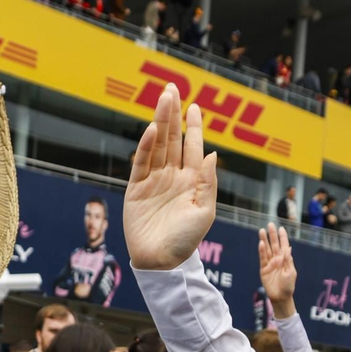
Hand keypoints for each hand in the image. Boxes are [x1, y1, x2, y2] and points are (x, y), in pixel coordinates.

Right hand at [124, 85, 217, 269]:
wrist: (161, 262)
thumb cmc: (186, 241)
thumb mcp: (205, 212)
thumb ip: (208, 182)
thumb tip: (214, 153)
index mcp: (191, 182)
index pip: (193, 148)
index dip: (194, 127)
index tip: (194, 106)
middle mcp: (172, 177)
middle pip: (173, 140)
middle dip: (173, 115)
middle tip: (173, 89)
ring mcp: (153, 181)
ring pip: (157, 145)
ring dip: (160, 122)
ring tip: (163, 98)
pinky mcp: (136, 189)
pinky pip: (142, 163)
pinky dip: (146, 146)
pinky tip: (152, 129)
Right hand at [258, 225, 297, 318]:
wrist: (280, 297)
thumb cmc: (288, 286)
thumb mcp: (290, 272)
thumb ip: (288, 260)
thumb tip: (288, 248)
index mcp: (286, 259)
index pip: (284, 245)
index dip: (282, 237)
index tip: (281, 228)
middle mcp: (277, 259)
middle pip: (274, 245)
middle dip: (272, 235)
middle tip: (270, 224)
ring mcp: (270, 264)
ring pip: (267, 249)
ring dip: (265, 240)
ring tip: (262, 230)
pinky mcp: (263, 269)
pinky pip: (262, 258)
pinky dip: (261, 251)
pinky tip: (261, 243)